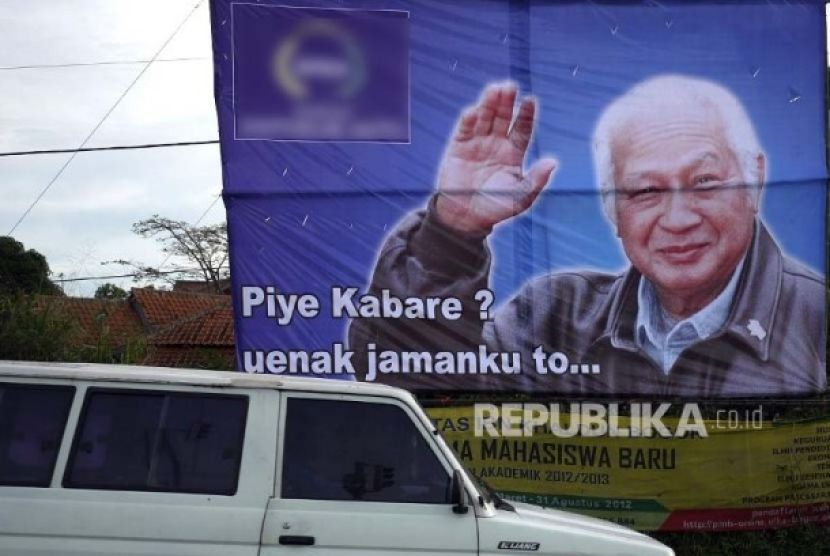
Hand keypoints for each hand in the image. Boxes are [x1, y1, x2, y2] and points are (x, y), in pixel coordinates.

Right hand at [435, 82, 556, 233]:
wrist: (465, 218)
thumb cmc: (495, 209)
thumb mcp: (521, 198)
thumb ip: (536, 180)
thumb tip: (552, 162)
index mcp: (513, 154)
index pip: (522, 129)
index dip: (526, 115)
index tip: (530, 101)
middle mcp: (495, 145)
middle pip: (503, 118)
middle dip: (507, 103)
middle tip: (510, 87)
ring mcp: (476, 144)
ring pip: (485, 119)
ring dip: (489, 104)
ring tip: (494, 90)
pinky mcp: (458, 148)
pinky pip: (464, 130)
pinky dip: (469, 120)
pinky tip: (475, 111)